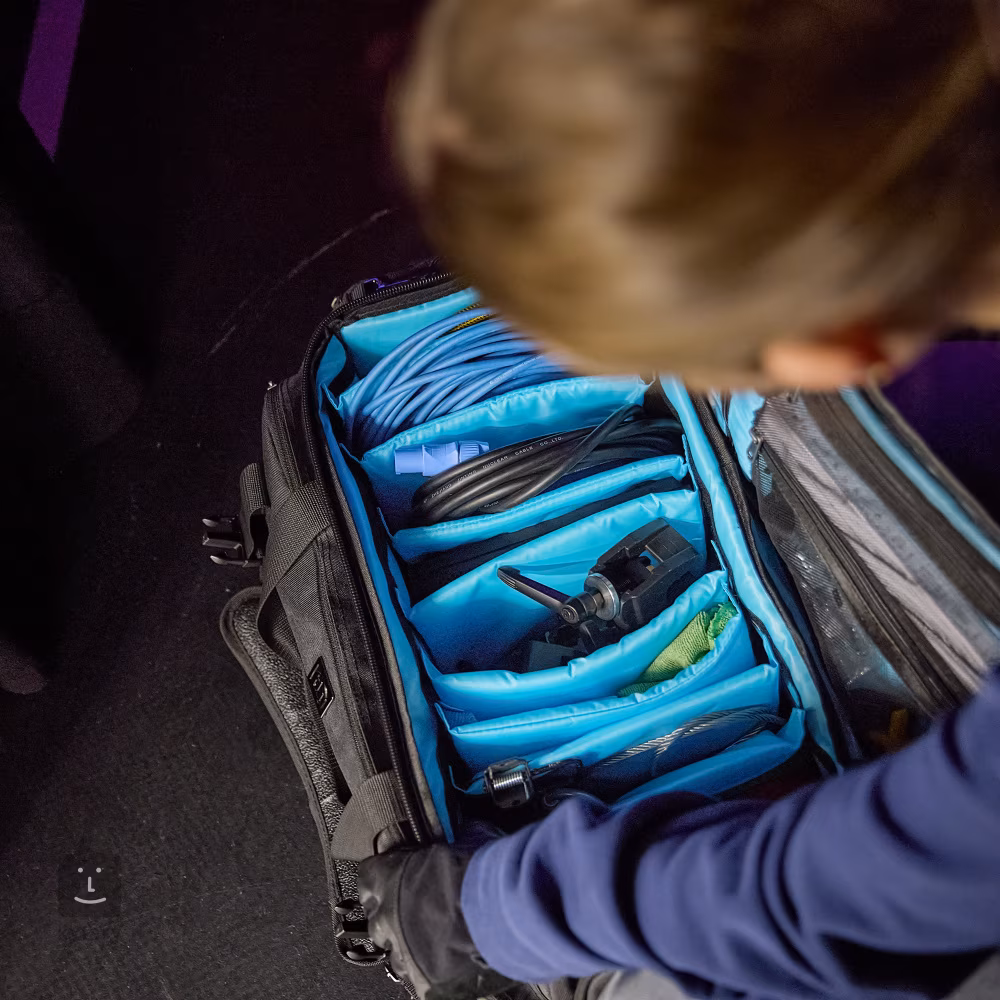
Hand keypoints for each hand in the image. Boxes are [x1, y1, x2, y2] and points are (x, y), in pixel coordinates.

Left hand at [358, 842, 519, 999]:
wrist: (495, 912)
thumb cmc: (475, 873)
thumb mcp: (455, 843)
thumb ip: (441, 848)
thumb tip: (452, 837)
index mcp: (388, 878)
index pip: (367, 876)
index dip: (379, 878)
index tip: (388, 878)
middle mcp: (387, 916)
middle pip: (376, 919)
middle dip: (391, 916)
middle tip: (414, 910)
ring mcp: (402, 951)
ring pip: (394, 952)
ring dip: (409, 944)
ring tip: (432, 938)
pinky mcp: (422, 980)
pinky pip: (418, 977)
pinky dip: (429, 969)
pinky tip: (447, 960)